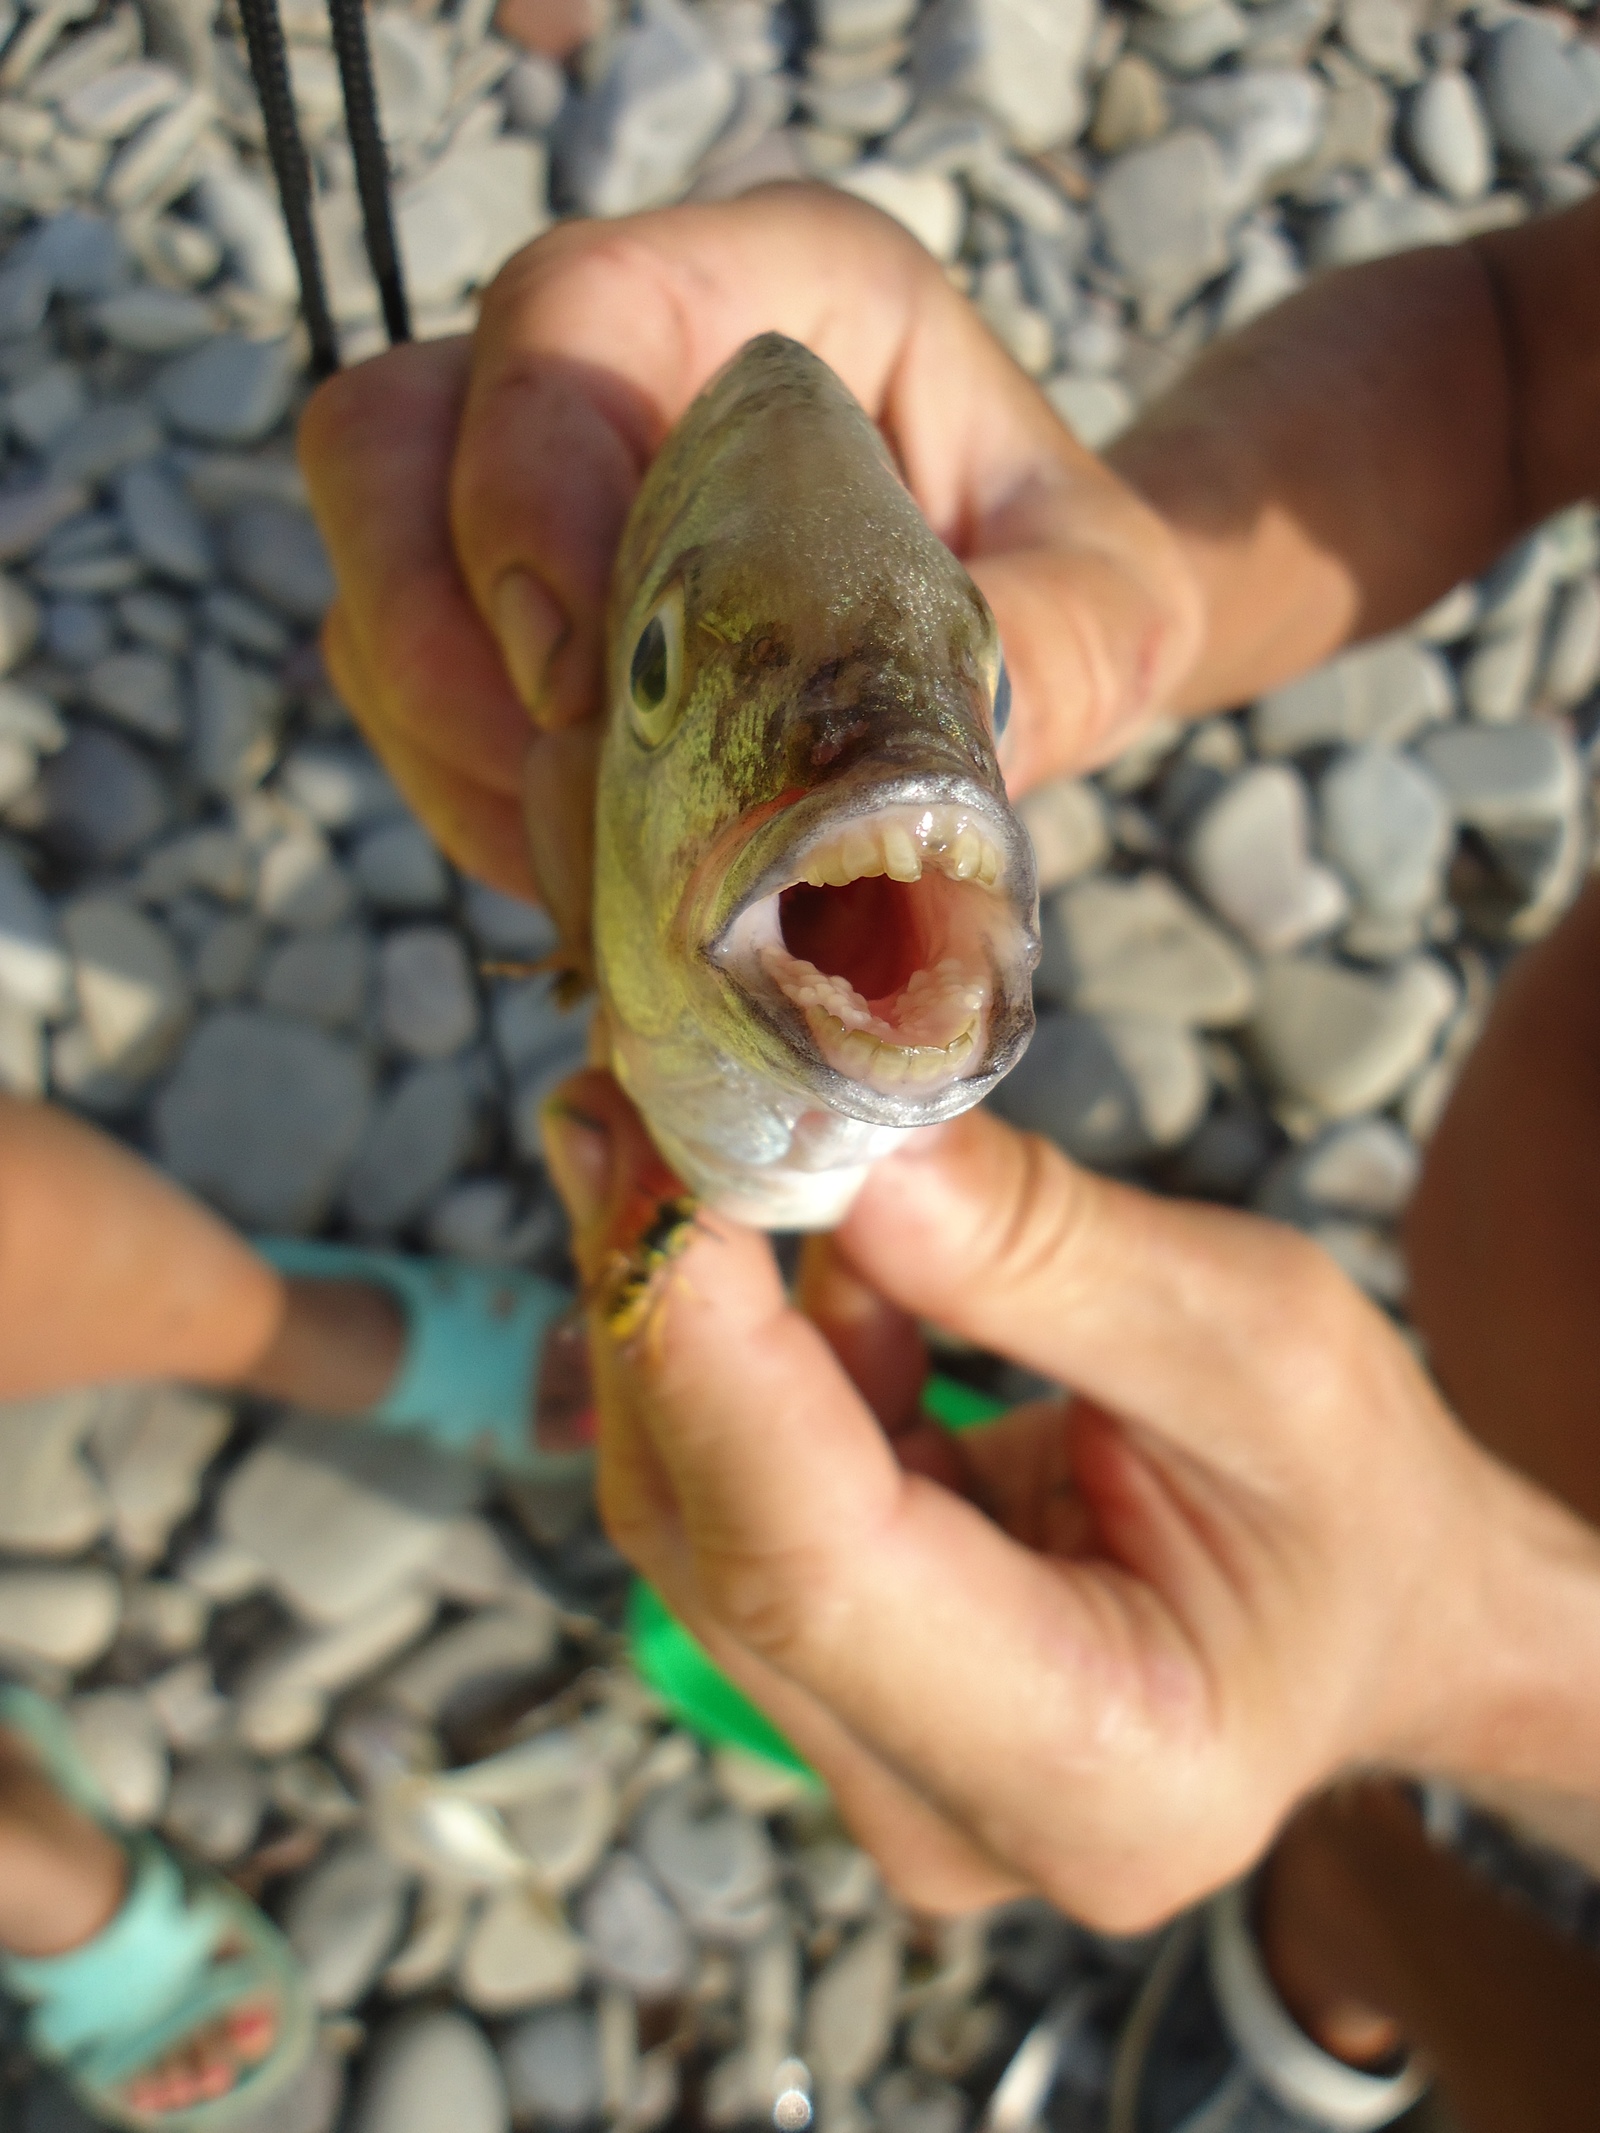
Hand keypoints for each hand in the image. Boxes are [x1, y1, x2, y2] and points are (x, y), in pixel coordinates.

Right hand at [297, 185, 1201, 938]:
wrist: (1033, 630)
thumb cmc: (1069, 587)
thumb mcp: (1109, 619)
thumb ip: (1039, 671)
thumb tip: (899, 809)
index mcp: (781, 289)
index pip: (571, 315)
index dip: (526, 486)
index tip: (580, 687)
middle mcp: (626, 357)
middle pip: (391, 443)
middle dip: (445, 654)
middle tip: (570, 814)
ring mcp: (536, 477)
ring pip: (374, 586)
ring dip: (453, 755)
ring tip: (588, 869)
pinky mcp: (497, 598)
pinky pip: (403, 691)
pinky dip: (469, 800)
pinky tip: (578, 868)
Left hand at [540, 1069, 1519, 1927]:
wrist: (1376, 1613)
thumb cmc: (1356, 1504)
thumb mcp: (1265, 1342)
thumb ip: (1046, 1256)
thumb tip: (840, 1144)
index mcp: (1097, 1770)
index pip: (811, 1565)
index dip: (707, 1352)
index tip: (651, 1150)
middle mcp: (949, 1812)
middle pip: (718, 1543)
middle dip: (661, 1302)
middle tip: (629, 1093)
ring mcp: (874, 1766)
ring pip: (695, 1517)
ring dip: (676, 1312)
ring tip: (676, 1130)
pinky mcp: (836, 1692)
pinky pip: (729, 1501)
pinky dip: (735, 1352)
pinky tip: (780, 1240)